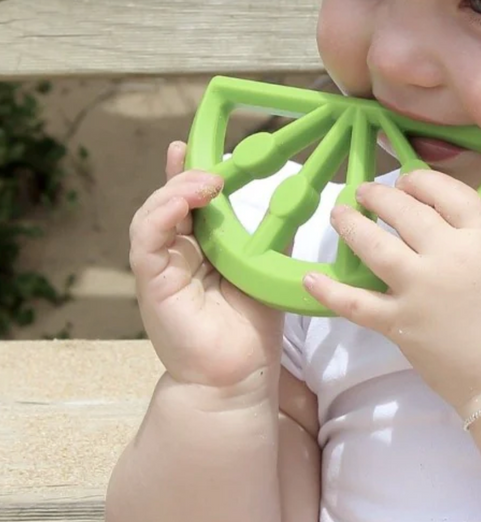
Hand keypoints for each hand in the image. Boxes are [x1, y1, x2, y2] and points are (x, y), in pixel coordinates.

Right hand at [129, 141, 284, 392]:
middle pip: (167, 201)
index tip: (194, 145)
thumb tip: (292, 202)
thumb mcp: (263, 271)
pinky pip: (146, 240)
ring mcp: (160, 268)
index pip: (188, 202)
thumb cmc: (251, 328)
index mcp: (200, 250)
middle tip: (205, 158)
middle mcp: (175, 254)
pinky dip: (162, 214)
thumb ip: (266, 238)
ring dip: (176, 190)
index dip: (188, 172)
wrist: (237, 376)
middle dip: (181, 173)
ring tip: (206, 179)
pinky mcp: (151, 283)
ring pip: (153, 214)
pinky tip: (184, 201)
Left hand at [302, 169, 480, 414]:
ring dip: (351, 225)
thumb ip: (476, 238)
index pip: (446, 191)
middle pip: (405, 210)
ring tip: (339, 214)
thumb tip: (441, 223)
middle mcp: (447, 254)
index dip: (421, 180)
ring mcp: (418, 287)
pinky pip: (355, 302)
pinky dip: (329, 291)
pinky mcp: (398, 321)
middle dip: (380, 196)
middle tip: (366, 192)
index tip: (407, 181)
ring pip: (374, 245)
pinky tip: (311, 278)